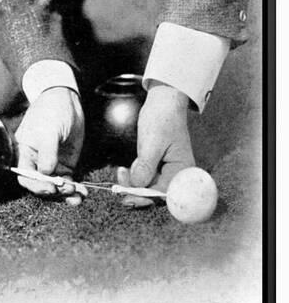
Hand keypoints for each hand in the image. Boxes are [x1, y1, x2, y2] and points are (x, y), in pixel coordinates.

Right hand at [15, 87, 84, 204]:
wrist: (66, 101)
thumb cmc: (50, 112)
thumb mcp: (48, 131)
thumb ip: (47, 153)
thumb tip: (46, 173)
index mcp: (24, 154)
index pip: (26, 176)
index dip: (36, 185)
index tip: (50, 188)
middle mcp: (36, 163)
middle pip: (41, 185)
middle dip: (54, 191)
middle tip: (68, 190)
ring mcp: (51, 165)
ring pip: (56, 186)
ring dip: (66, 193)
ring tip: (79, 196)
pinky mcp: (64, 165)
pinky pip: (68, 181)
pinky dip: (75, 188)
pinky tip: (82, 192)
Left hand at [118, 80, 194, 207]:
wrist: (162, 103)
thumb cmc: (163, 120)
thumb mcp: (153, 143)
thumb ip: (146, 166)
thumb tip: (138, 185)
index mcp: (183, 170)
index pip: (166, 193)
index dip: (147, 198)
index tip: (130, 199)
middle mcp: (176, 173)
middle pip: (156, 192)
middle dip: (136, 191)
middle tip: (118, 188)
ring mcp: (165, 170)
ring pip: (147, 186)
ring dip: (132, 183)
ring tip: (121, 172)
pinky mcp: (155, 166)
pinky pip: (143, 177)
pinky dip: (132, 176)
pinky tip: (124, 170)